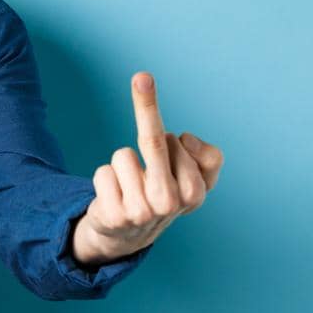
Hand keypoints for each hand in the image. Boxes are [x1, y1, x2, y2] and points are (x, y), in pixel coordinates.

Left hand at [72, 71, 223, 265]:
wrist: (128, 236)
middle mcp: (170, 204)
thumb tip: (185, 138)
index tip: (176, 135)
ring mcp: (141, 212)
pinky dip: (104, 179)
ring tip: (129, 187)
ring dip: (122, 165)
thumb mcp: (196, 181)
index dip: (177, 141)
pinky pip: (102, 172)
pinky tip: (114, 198)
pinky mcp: (113, 215)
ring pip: (122, 155)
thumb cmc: (163, 195)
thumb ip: (210, 158)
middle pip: (154, 140)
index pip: (184, 144)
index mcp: (195, 194)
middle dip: (147, 103)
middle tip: (142, 76)